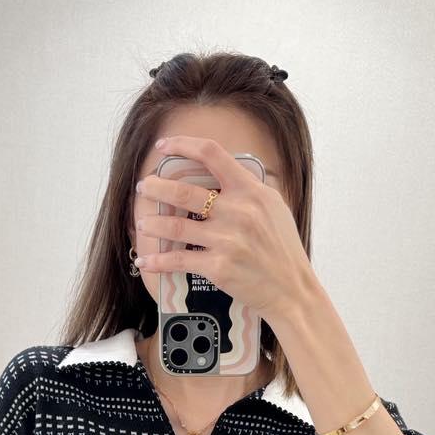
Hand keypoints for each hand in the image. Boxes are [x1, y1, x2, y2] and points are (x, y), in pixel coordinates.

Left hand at [133, 133, 316, 321]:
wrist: (292, 290)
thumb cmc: (283, 249)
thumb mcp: (274, 207)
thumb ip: (247, 189)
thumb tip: (221, 172)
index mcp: (251, 190)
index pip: (211, 154)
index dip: (182, 145)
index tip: (163, 146)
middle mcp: (237, 211)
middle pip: (183, 191)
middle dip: (155, 187)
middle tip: (144, 187)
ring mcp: (226, 240)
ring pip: (175, 226)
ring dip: (152, 223)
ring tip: (142, 222)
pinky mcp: (218, 267)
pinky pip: (178, 260)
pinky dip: (157, 260)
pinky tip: (146, 260)